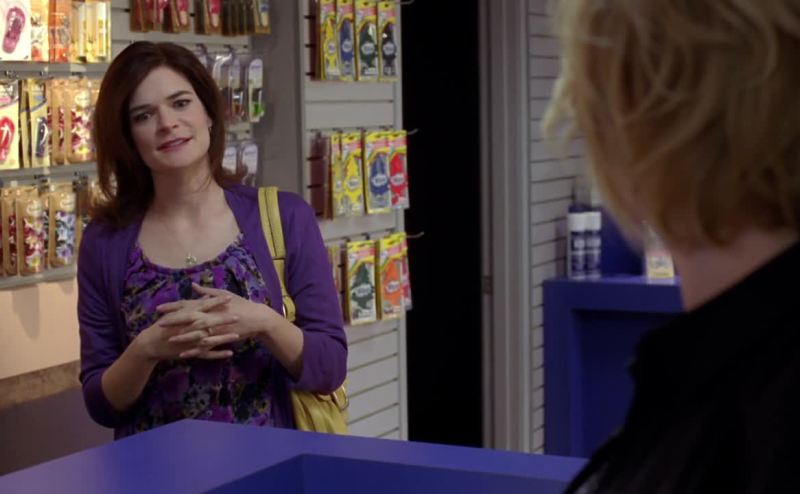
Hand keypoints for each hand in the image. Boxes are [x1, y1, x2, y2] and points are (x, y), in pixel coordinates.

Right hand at [134, 296, 240, 361]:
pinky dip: (218, 354)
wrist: (151, 344)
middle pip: (209, 322)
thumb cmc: (164, 326)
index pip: (204, 306)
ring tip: (238, 335)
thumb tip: (206, 297)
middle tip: (237, 317)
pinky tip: (230, 353)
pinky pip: (207, 354)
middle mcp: (189, 328)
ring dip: (224, 338)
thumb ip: (192, 305)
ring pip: (210, 339)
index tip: (230, 297)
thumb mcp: (176, 312)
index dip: (217, 301)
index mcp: (186, 316)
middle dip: (223, 319)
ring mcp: (191, 342)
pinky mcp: (191, 353)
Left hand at [160, 283, 280, 339]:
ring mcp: (215, 328)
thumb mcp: (224, 294)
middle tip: (159, 323)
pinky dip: (193, 350)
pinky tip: (183, 354)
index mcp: (209, 304)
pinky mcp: (220, 339)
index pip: (187, 305)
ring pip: (195, 333)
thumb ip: (207, 291)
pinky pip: (205, 346)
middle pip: (188, 318)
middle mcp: (210, 316)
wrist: (257, 318)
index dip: (173, 307)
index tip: (159, 308)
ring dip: (181, 337)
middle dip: (173, 321)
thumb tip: (193, 285)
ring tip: (168, 339)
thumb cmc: (241, 304)